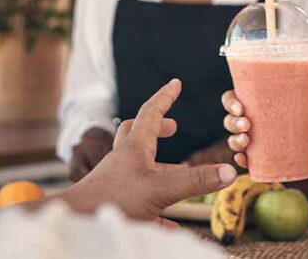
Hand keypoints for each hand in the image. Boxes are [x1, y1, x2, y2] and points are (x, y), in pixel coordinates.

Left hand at [60, 79, 236, 221]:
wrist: (77, 221)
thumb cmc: (112, 200)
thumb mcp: (160, 189)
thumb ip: (195, 181)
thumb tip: (230, 171)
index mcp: (134, 148)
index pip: (151, 113)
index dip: (165, 97)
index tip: (175, 83)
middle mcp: (124, 160)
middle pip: (138, 133)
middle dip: (158, 128)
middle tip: (174, 128)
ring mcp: (118, 180)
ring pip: (140, 168)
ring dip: (161, 170)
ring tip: (182, 180)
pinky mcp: (115, 202)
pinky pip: (138, 201)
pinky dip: (157, 209)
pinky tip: (170, 225)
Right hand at [222, 84, 307, 167]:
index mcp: (256, 97)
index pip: (233, 97)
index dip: (230, 103)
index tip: (240, 108)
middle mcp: (252, 115)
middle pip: (231, 120)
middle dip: (233, 123)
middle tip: (246, 125)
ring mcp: (258, 135)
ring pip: (236, 138)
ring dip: (235, 141)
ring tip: (246, 141)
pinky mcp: (267, 150)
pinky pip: (248, 157)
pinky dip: (243, 160)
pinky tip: (243, 159)